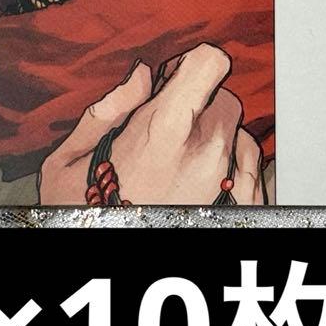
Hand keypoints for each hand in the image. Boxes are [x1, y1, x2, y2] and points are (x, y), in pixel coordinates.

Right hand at [39, 43, 263, 205]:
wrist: (114, 263)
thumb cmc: (86, 216)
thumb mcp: (72, 160)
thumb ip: (108, 109)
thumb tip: (138, 77)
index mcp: (164, 130)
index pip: (210, 63)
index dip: (190, 64)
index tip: (175, 79)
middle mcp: (204, 152)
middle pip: (223, 97)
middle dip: (199, 106)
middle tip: (168, 129)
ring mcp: (227, 181)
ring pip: (238, 132)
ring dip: (216, 137)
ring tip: (180, 162)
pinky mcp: (241, 206)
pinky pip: (254, 165)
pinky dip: (235, 164)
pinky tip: (203, 177)